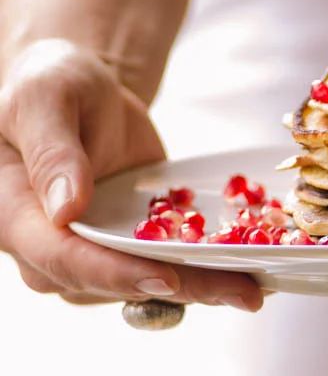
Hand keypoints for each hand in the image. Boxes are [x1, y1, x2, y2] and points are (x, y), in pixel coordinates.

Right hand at [0, 39, 262, 309]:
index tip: (166, 279)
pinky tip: (249, 273)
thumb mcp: (46, 98)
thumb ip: (54, 151)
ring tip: (254, 289)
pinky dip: (206, 271)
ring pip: (145, 284)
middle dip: (179, 289)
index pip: (63, 258)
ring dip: (201, 288)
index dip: (117, 273)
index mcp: (15, 215)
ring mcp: (94, 250)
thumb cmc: (53, 84)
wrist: (85, 92)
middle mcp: (51, 247)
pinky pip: (166, 265)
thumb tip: (67, 211)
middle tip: (241, 293)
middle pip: (112, 283)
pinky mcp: (131, 244)